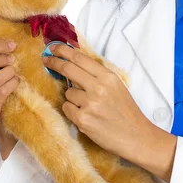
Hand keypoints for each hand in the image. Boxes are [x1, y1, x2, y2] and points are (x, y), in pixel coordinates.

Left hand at [43, 44, 151, 159]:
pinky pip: (67, 108)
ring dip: (73, 98)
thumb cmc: (126, 111)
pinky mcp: (82, 120)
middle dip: (55, 63)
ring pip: (68, 93)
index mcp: (108, 77)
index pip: (80, 58)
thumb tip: (74, 65)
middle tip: (47, 60)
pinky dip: (73, 111)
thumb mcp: (117, 86)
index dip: (64, 51)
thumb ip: (98, 76)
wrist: (135, 135)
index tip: (53, 47)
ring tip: (89, 107)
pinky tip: (87, 116)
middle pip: (68, 69)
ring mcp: (89, 104)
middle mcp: (98, 87)